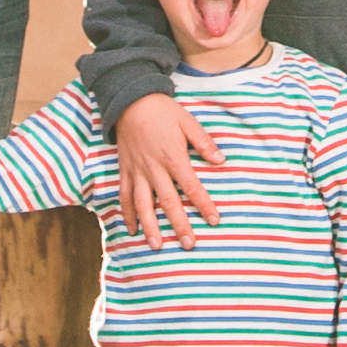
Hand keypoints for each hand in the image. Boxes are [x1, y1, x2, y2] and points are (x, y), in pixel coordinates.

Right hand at [111, 92, 212, 243]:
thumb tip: (221, 160)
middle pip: (168, 202)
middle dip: (179, 225)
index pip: (191, 187)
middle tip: (188, 244)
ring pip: (143, 204)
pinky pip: (124, 196)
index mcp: (173, 157)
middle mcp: (154, 168)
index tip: (214, 220)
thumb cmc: (162, 111)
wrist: (130, 101)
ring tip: (157, 245)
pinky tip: (132, 229)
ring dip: (150, 226)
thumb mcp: (187, 122)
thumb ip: (204, 143)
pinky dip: (127, 214)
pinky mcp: (124, 170)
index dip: (204, 205)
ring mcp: (137, 171)